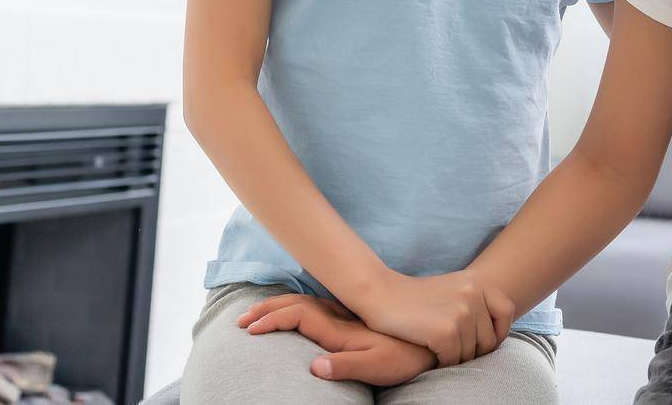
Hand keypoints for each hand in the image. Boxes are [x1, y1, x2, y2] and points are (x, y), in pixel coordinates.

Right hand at [237, 294, 435, 385]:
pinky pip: (313, 309)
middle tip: (240, 319)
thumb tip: (314, 368)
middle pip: (295, 305)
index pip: (297, 315)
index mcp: (340, 327)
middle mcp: (340, 317)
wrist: (431, 339)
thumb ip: (347, 365)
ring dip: (277, 307)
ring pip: (303, 304)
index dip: (272, 320)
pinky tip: (288, 314)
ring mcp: (345, 317)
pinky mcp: (351, 320)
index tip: (249, 329)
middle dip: (266, 309)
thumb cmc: (406, 357)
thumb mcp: (379, 367)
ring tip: (255, 314)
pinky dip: (292, 309)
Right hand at [353, 270, 513, 366]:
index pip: (506, 313)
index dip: (497, 332)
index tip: (480, 341)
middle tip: (450, 346)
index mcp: (478, 281)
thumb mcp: (455, 289)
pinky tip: (429, 352)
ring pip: (470, 354)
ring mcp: (461, 313)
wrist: (380, 294)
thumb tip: (498, 337)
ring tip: (437, 347)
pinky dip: (441, 362)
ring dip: (454, 357)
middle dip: (471, 350)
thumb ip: (477, 303)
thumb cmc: (416, 298)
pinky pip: (453, 361)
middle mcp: (474, 294)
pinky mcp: (446, 332)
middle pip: (488, 340)